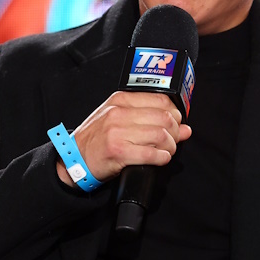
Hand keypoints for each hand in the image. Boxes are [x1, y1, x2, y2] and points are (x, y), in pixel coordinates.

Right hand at [55, 91, 191, 185]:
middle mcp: (119, 113)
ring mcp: (118, 132)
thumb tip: (185, 128)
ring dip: (170, 147)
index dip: (176, 114)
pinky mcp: (118, 152)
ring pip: (161, 135)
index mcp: (121, 100)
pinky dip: (162, 158)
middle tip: (173, 141)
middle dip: (175, 132)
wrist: (73, 157)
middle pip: (165, 118)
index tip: (177, 124)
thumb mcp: (120, 119)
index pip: (162, 100)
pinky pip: (151, 154)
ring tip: (166, 151)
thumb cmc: (97, 138)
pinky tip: (159, 159)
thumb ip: (151, 120)